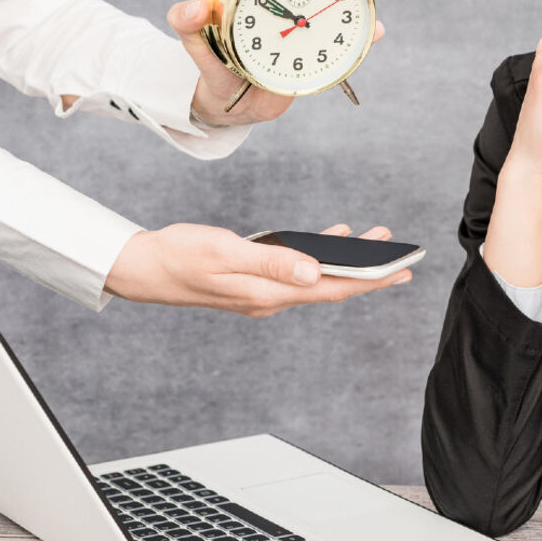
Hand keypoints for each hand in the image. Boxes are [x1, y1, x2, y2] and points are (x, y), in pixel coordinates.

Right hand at [104, 222, 410, 316]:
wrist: (140, 268)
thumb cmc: (178, 256)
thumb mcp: (226, 253)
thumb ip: (273, 263)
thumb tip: (315, 271)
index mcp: (268, 295)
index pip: (331, 290)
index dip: (370, 281)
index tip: (401, 272)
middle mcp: (269, 299)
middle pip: (329, 287)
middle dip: (368, 271)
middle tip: (401, 257)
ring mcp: (261, 293)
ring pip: (314, 279)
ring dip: (344, 262)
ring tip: (372, 241)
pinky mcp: (252, 283)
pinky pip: (295, 273)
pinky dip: (316, 257)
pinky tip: (329, 242)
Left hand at [169, 0, 386, 125]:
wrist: (230, 103)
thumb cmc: (214, 66)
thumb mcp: (196, 42)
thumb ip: (188, 23)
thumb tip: (194, 8)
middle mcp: (294, 11)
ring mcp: (310, 34)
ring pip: (344, 13)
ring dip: (366, 2)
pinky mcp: (320, 59)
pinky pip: (345, 45)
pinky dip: (363, 37)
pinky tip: (373, 32)